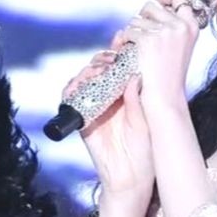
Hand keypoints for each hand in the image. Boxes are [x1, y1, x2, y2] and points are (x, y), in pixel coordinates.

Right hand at [64, 33, 152, 197]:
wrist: (131, 177)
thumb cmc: (145, 150)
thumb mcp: (144, 121)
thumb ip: (135, 100)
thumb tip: (134, 76)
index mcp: (125, 95)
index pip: (118, 68)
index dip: (117, 52)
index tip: (120, 39)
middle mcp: (108, 98)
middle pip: (98, 70)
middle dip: (100, 59)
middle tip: (108, 57)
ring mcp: (93, 108)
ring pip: (83, 82)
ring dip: (86, 72)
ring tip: (95, 71)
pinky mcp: (81, 120)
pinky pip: (71, 101)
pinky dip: (70, 90)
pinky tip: (77, 85)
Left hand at [121, 0, 202, 109]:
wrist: (165, 94)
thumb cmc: (169, 72)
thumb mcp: (180, 43)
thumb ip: (174, 24)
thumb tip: (157, 2)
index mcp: (191, 25)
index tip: (158, 2)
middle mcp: (180, 25)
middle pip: (152, 4)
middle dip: (143, 17)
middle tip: (143, 34)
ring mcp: (164, 31)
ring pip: (137, 18)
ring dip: (133, 31)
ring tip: (141, 49)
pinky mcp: (148, 39)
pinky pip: (128, 31)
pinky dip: (126, 42)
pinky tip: (134, 54)